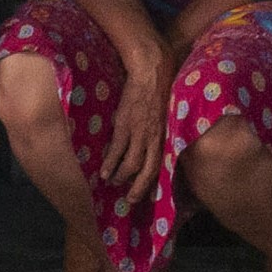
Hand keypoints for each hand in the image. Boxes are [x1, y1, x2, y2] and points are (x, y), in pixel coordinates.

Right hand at [107, 53, 172, 203]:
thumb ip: (163, 129)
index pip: (163, 164)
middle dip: (139, 188)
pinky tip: (103, 172)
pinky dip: (109, 163)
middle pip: (148, 171)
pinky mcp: (125, 126)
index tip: (152, 196)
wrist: (152, 71)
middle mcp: (155, 138)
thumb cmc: (162, 88)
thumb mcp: (167, 113)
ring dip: (121, 177)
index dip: (157, 182)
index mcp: (167, 135)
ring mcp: (140, 133)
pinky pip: (117, 150)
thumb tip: (157, 139)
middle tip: (131, 199)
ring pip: (131, 164)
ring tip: (113, 184)